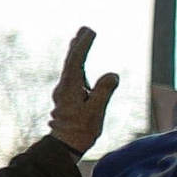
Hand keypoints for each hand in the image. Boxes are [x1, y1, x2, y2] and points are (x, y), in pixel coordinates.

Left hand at [46, 27, 120, 152]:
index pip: (76, 62)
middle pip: (71, 62)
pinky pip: (73, 76)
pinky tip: (80, 64)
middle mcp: (64, 88)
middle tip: (85, 29)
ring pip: (71, 68)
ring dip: (77, 53)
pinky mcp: (67, 98)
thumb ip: (103, 92)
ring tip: (81, 39)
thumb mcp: (95, 111)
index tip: (90, 32)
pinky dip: (77, 65)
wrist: (65, 147)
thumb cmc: (81, 131)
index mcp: (69, 89)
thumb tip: (112, 75)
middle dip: (78, 45)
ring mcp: (64, 93)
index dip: (83, 46)